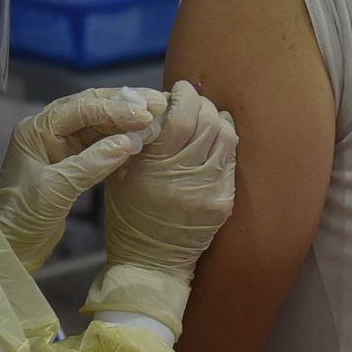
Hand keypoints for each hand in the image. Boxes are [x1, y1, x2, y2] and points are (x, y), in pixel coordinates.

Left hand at [0, 87, 164, 270]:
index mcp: (37, 129)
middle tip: (160, 105)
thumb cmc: (23, 216)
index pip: (82, 108)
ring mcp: (60, 148)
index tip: (147, 115)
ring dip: (126, 123)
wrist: (10, 246)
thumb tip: (129, 141)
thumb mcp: (57, 188)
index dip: (116, 109)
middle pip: (92, 108)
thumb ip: (92, 162)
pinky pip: (99, 146)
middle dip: (125, 106)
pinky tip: (141, 141)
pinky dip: (120, 143)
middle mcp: (49, 131)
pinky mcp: (71, 166)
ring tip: (157, 120)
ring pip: (99, 126)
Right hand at [87, 80, 237, 334]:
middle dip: (202, 103)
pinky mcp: (223, 203)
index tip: (180, 87)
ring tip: (206, 116)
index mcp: (153, 168)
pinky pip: (231, 160)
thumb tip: (160, 104)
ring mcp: (208, 191)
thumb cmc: (129, 216)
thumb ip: (139, 140)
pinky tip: (216, 139)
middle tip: (193, 99)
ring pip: (225, 137)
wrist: (150, 263)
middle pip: (206, 122)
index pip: (180, 116)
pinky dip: (225, 143)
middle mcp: (183, 177)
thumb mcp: (121, 175)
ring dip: (216, 119)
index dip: (184, 95)